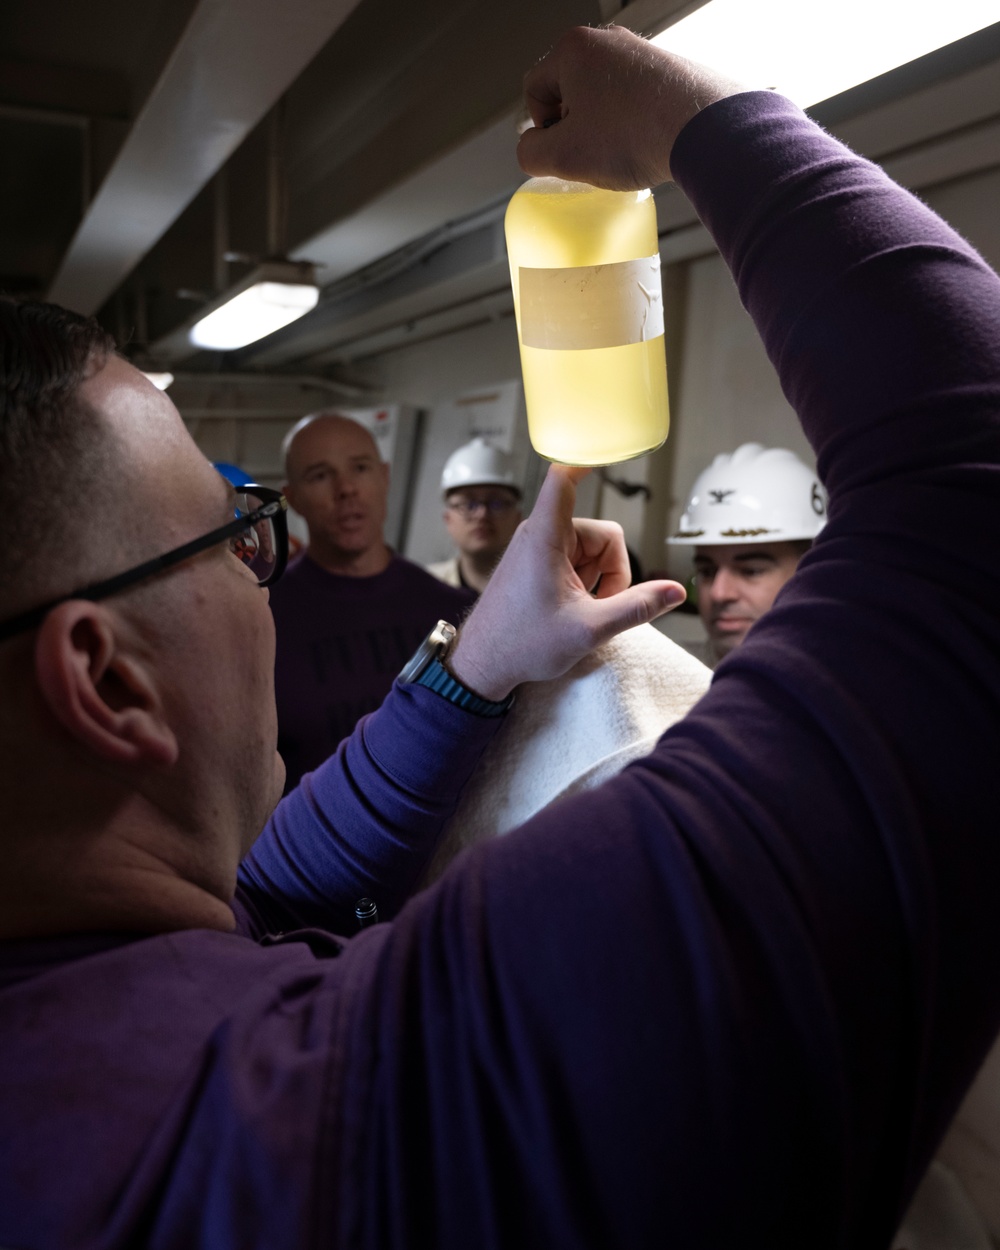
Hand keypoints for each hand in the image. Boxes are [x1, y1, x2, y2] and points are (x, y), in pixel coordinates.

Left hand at [448, 465, 685, 700]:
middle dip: (611, 573)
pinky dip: (584, 585)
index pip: (565, 479)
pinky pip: (577, 561)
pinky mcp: (535, 561)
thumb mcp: (589, 630)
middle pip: (603, 536)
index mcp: (547, 536)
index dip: (588, 458)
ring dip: (599, 582)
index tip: (606, 440)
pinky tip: (571, 610)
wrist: (483, 665)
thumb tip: (676, 592)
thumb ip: (637, 607)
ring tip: (580, 614)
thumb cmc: (523, 645)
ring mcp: (537, 547)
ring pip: (593, 551)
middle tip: (598, 609)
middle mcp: (540, 533)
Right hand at [517, 25, 747, 190]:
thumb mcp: (564, 156)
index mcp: (573, 49)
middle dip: (574, 126)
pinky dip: (631, 122)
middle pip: (568, 90)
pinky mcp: (665, 68)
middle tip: (592, 153)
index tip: (563, 149)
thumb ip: (531, 154)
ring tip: (622, 150)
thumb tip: (531, 150)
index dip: (542, 128)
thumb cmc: (634, 135)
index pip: (534, 89)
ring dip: (602, 127)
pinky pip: (632, 98)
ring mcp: (639, 52)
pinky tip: (644, 142)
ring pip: (601, 96)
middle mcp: (606, 41)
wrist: (702, 129)